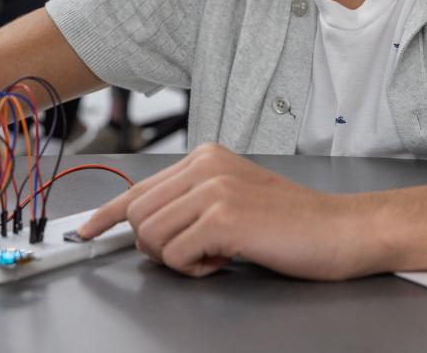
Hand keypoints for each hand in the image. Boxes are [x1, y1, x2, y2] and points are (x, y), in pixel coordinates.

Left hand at [78, 143, 392, 279]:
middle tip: (197, 255)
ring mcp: (213, 188)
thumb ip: (190, 204)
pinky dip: (195, 270)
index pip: (139, 186)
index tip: (84, 232)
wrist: (342, 231)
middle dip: (157, 248)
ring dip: (177, 259)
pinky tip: (226, 261)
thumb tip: (143, 225)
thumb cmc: (292, 223)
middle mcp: (205, 165)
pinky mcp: (223, 216)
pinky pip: (176, 255)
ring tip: (216, 255)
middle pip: (138, 215)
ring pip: (150, 236)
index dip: (106, 214)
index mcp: (205, 157)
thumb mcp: (233, 200)